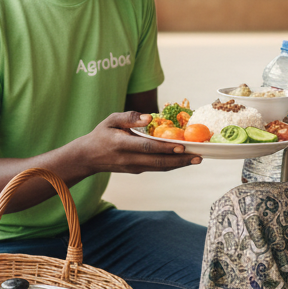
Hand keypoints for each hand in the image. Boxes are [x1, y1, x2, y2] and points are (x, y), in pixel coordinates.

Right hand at [79, 111, 201, 173]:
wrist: (88, 157)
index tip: (182, 147)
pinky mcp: (136, 171)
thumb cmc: (101, 134)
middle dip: (180, 160)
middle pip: (158, 161)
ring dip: (180, 165)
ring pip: (160, 167)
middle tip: (199, 156)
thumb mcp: (110, 120)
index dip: (165, 148)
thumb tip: (149, 117)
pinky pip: (157, 168)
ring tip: (197, 159)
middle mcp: (129, 159)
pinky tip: (184, 160)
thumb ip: (129, 117)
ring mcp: (133, 168)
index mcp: (122, 145)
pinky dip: (172, 165)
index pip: (147, 147)